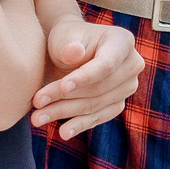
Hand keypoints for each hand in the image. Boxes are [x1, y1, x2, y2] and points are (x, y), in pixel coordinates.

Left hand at [31, 18, 141, 137]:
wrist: (68, 51)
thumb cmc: (67, 39)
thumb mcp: (64, 36)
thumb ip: (68, 44)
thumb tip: (74, 53)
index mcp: (122, 42)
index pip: (106, 65)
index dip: (85, 77)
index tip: (62, 87)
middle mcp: (132, 65)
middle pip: (99, 88)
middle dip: (65, 98)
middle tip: (37, 103)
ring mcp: (127, 86)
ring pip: (96, 106)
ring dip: (65, 113)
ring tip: (38, 118)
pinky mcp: (117, 103)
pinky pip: (99, 117)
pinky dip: (79, 124)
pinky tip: (63, 132)